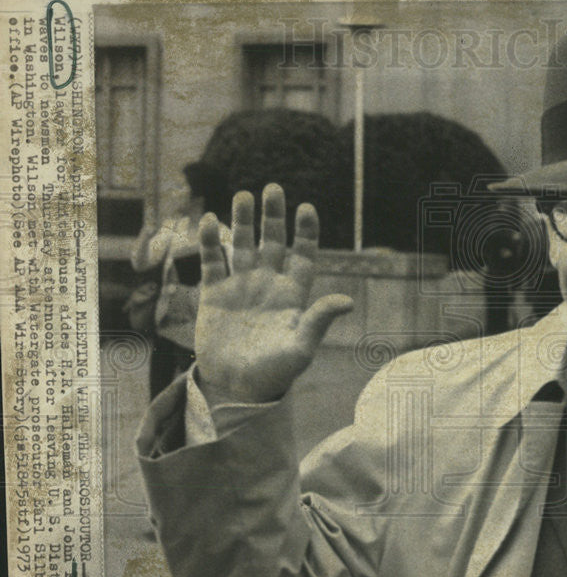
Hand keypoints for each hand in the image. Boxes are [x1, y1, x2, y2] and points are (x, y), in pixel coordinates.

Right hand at [194, 184, 353, 405]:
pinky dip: (211, 242)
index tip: (306, 208)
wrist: (236, 388)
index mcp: (293, 295)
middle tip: (274, 187)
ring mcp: (240, 286)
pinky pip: (212, 262)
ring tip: (243, 195)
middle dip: (273, 216)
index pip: (302, 255)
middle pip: (272, 241)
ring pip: (242, 245)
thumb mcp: (301, 348)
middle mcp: (268, 284)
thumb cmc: (275, 373)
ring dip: (243, 221)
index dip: (305, 232)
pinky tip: (210, 221)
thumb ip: (318, 321)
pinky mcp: (214, 295)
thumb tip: (346, 301)